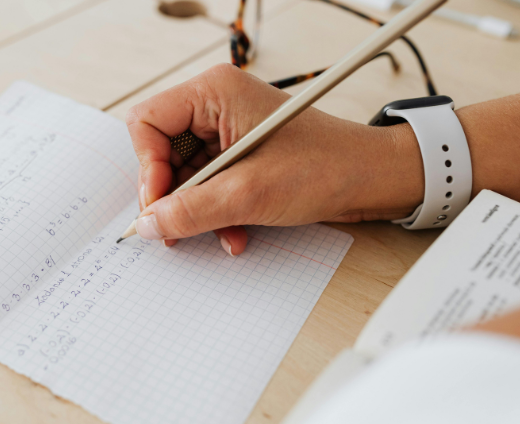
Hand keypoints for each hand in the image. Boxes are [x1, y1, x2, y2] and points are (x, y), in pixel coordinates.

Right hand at [126, 63, 423, 254]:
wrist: (373, 179)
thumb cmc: (326, 167)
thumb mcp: (248, 194)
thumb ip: (190, 211)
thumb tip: (147, 224)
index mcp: (214, 93)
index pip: (146, 124)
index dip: (147, 169)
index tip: (159, 207)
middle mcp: (216, 106)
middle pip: (162, 153)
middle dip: (172, 197)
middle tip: (175, 230)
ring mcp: (228, 130)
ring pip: (185, 175)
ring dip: (198, 212)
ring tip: (219, 234)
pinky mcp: (240, 154)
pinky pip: (208, 185)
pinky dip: (215, 212)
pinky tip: (235, 233)